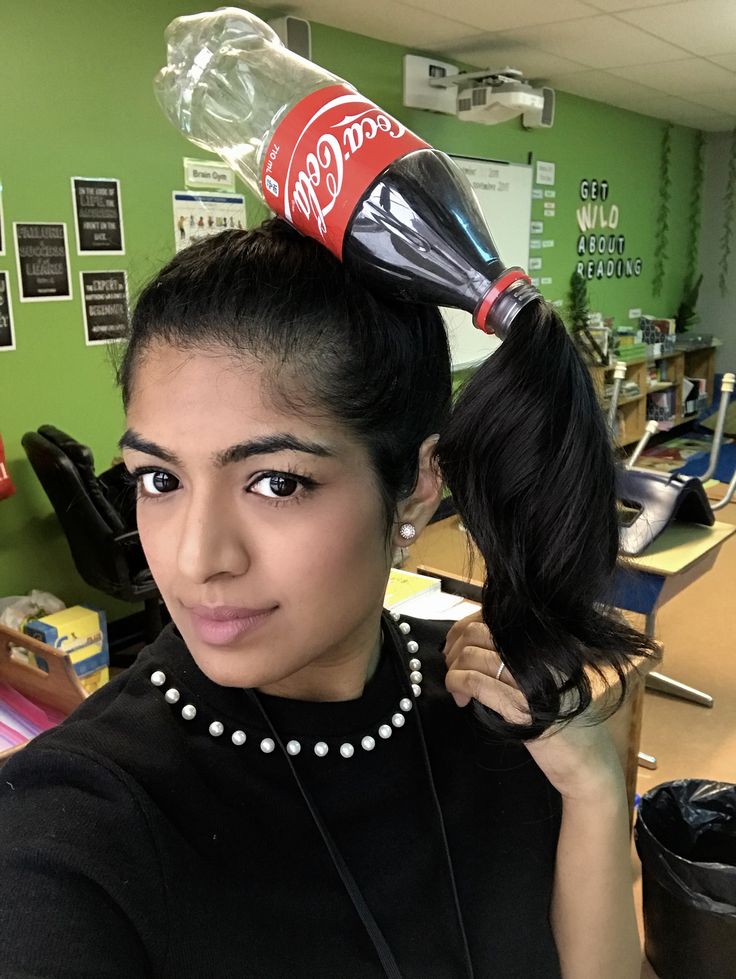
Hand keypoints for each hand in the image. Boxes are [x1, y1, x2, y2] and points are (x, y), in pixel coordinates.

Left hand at [443, 612, 625, 803]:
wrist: (588, 761)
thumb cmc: (564, 720)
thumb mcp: (545, 678)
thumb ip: (516, 658)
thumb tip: (469, 642)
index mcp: (545, 643)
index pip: (493, 617)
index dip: (464, 628)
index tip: (454, 646)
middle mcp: (540, 654)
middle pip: (477, 632)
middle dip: (454, 649)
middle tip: (451, 669)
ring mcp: (531, 679)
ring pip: (471, 656)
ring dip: (453, 671)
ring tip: (456, 688)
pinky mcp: (520, 707)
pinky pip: (475, 683)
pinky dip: (457, 685)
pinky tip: (460, 699)